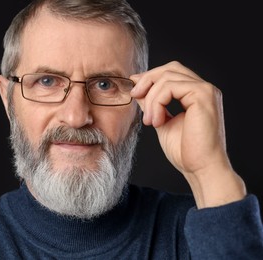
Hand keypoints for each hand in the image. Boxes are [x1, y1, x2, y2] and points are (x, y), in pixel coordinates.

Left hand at [130, 61, 245, 207]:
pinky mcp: (203, 95)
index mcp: (195, 94)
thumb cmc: (185, 151)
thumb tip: (138, 88)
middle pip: (170, 68)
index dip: (150, 77)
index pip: (171, 73)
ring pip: (167, 78)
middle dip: (148, 80)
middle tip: (134, 95)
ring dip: (151, 98)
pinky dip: (157, 103)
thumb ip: (152, 104)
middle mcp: (203, 89)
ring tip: (149, 121)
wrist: (200, 168)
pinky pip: (170, 87)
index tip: (134, 90)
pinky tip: (156, 121)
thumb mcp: (161, 121)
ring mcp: (205, 91)